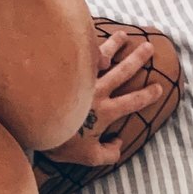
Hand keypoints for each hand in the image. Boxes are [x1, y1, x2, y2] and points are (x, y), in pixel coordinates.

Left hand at [41, 28, 165, 169]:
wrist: (33, 125)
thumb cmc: (60, 143)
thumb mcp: (87, 157)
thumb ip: (107, 154)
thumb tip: (119, 143)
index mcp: (105, 111)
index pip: (133, 101)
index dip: (148, 95)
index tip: (159, 88)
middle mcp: (96, 90)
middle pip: (122, 71)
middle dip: (138, 59)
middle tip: (149, 48)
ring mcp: (80, 77)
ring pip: (102, 55)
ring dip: (115, 44)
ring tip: (123, 35)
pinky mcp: (64, 69)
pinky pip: (79, 52)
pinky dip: (88, 45)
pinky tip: (88, 36)